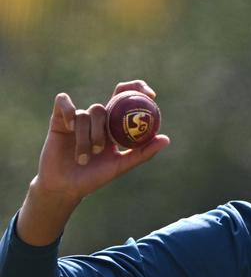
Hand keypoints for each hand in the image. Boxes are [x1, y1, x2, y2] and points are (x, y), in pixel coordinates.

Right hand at [34, 80, 169, 202]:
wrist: (66, 187)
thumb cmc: (94, 178)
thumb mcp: (121, 166)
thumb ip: (143, 153)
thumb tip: (166, 139)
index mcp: (113, 126)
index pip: (125, 99)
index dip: (137, 89)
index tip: (151, 94)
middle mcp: (97, 120)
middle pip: (106, 106)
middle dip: (107, 123)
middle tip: (107, 143)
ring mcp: (78, 118)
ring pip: (88, 113)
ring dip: (88, 137)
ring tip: (86, 159)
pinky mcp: (58, 119)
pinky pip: (64, 103)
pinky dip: (69, 112)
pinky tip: (69, 128)